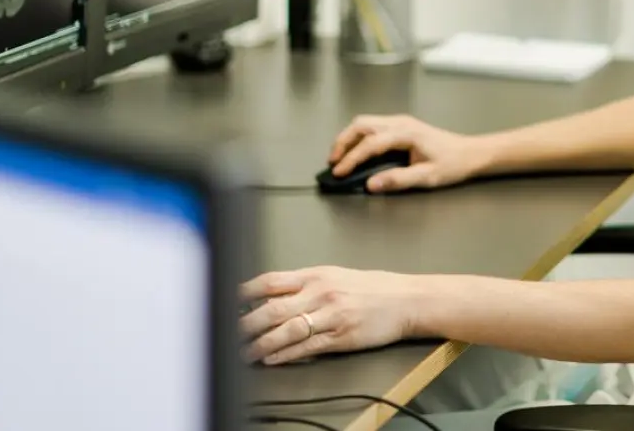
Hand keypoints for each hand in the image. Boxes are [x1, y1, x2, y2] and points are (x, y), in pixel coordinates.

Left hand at [240, 266, 419, 364]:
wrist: (408, 299)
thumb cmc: (374, 288)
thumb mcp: (336, 276)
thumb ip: (304, 284)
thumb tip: (269, 296)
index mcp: (317, 275)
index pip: (270, 281)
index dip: (244, 292)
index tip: (226, 301)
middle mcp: (321, 293)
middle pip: (272, 309)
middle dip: (245, 323)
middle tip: (226, 332)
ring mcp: (330, 316)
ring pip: (286, 331)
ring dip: (261, 344)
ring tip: (244, 352)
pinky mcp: (340, 337)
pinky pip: (306, 348)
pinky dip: (285, 355)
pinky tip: (271, 359)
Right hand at [329, 113, 487, 192]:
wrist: (471, 153)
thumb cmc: (453, 164)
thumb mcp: (427, 177)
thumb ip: (398, 180)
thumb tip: (371, 184)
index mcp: (407, 133)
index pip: (370, 143)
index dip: (351, 158)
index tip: (338, 172)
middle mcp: (401, 122)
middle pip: (362, 125)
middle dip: (343, 142)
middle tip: (333, 163)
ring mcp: (401, 121)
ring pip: (365, 122)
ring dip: (349, 138)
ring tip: (339, 157)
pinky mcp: (401, 125)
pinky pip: (373, 126)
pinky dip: (358, 136)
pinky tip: (355, 150)